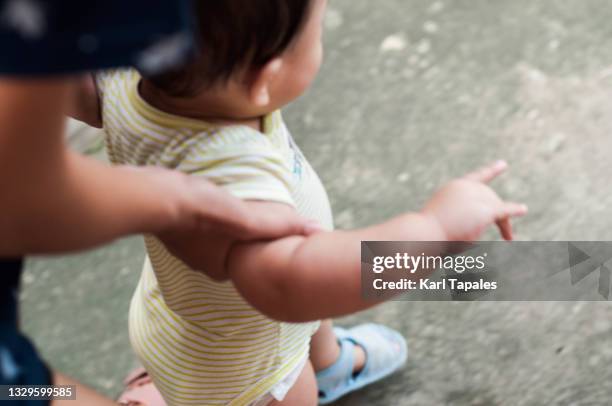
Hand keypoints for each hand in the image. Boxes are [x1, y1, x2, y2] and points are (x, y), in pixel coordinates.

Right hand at [127, 167, 320, 270]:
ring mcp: (183, 247)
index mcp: (221, 269)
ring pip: (215, 238)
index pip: (253, 261)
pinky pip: (199, 224)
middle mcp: (201, 263)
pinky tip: (212, 200)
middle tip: (259, 218)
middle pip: (234, 251)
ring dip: (227, 226)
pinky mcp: (172, 226)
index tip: (276, 232)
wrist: (152, 197)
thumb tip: (316, 230)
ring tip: (238, 208)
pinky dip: (209, 216)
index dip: (266, 247)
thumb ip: (279, 225)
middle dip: (247, 238)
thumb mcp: (246, 217)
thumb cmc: (200, 209)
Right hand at [422, 161, 527, 240]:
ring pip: (496, 208)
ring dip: (504, 225)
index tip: (503, 164)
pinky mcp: (486, 210)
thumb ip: (456, 222)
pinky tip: (523, 210)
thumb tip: (470, 234)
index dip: (491, 171)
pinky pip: (504, 211)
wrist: (426, 234)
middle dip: (498, 215)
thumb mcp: (440, 224)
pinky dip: (514, 210)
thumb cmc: (427, 235)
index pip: (476, 177)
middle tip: (508, 234)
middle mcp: (467, 188)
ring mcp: (476, 196)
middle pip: (490, 197)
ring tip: (509, 237)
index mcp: (454, 188)